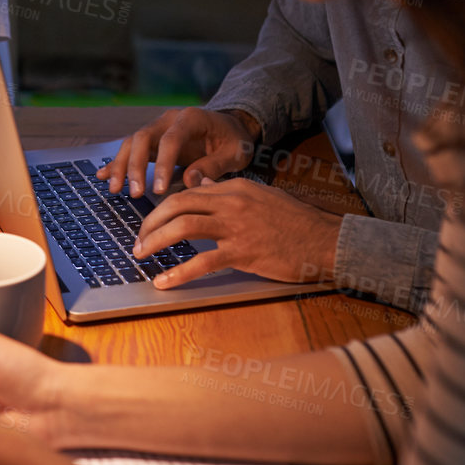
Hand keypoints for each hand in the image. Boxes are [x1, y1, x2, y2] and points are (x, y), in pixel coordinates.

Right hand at [97, 107, 257, 199]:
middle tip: (135, 193)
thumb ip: (213, 166)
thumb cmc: (234, 140)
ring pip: (132, 143)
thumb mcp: (234, 153)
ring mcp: (158, 128)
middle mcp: (169, 119)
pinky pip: (131, 150)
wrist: (231, 127)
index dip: (162, 165)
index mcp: (191, 118)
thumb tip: (188, 182)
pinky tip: (102, 176)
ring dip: (122, 166)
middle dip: (135, 166)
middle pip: (143, 138)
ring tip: (116, 190)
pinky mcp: (152, 140)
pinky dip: (117, 163)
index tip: (159, 190)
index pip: (170, 140)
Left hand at [134, 176, 339, 286]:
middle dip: (150, 222)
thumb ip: (229, 191)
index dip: (163, 207)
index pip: (188, 191)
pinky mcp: (243, 252)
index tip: (150, 222)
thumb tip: (199, 182)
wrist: (326, 241)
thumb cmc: (296, 222)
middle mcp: (232, 202)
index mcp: (235, 187)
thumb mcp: (261, 196)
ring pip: (183, 227)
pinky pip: (202, 262)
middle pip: (177, 204)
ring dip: (155, 241)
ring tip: (141, 255)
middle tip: (138, 239)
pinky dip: (178, 273)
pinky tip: (164, 282)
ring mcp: (237, 226)